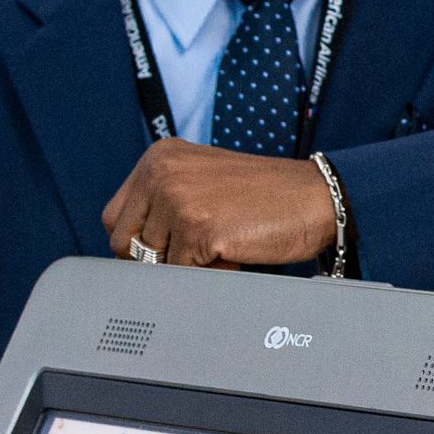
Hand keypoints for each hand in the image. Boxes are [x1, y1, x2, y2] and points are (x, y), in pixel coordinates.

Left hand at [102, 139, 338, 268]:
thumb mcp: (203, 180)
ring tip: (223, 245)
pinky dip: (207, 274)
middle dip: (157, 259)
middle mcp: (162, 172)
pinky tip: (233, 253)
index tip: (168, 247)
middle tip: (198, 251)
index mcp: (159, 157)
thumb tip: (131, 248)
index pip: (116, 217)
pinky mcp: (197, 228)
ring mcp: (178, 199)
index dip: (139, 242)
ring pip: (152, 264)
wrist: (317, 197)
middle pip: (124, 243)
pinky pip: (180, 275)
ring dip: (187, 266)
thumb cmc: (267, 195)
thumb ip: (164, 201)